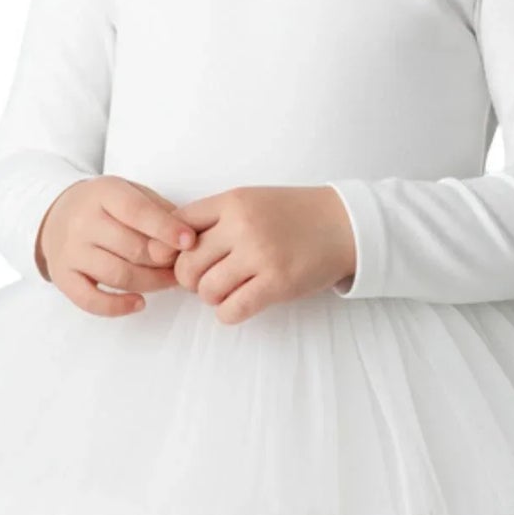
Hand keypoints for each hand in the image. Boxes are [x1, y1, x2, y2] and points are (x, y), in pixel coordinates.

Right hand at [36, 175, 196, 316]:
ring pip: (117, 276)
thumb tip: (189, 236)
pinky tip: (139, 302)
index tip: (190, 241)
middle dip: (164, 261)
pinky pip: (90, 300)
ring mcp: (70, 251)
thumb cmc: (106, 204)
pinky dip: (117, 307)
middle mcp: (83, 222)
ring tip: (171, 281)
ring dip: (151, 283)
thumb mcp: (131, 192)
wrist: (57, 213)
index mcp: (103, 194)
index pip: (137, 212)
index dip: (166, 228)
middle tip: (185, 266)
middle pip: (132, 249)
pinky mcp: (62, 276)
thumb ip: (159, 209)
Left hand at [167, 185, 356, 324]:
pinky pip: (231, 310)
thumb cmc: (293, 215)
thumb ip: (214, 218)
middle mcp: (242, 226)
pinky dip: (228, 313)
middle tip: (208, 279)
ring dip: (211, 297)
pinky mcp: (277, 283)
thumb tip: (170, 251)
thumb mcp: (251, 201)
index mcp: (232, 202)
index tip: (186, 258)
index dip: (174, 250)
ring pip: (206, 290)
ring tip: (228, 290)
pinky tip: (240, 303)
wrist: (343, 224)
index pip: (177, 227)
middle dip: (191, 279)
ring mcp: (260, 255)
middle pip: (187, 264)